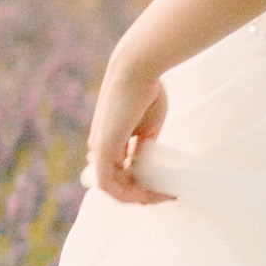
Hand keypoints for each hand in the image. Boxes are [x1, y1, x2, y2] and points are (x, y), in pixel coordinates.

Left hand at [87, 52, 171, 203]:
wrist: (139, 68)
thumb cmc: (147, 91)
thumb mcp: (147, 127)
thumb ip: (143, 147)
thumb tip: (146, 165)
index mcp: (109, 140)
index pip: (120, 173)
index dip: (141, 186)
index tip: (165, 188)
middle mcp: (99, 146)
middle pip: (117, 184)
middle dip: (142, 194)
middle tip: (167, 196)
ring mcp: (99, 148)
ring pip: (113, 188)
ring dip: (139, 197)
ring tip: (163, 196)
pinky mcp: (102, 148)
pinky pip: (109, 184)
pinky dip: (129, 194)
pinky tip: (152, 194)